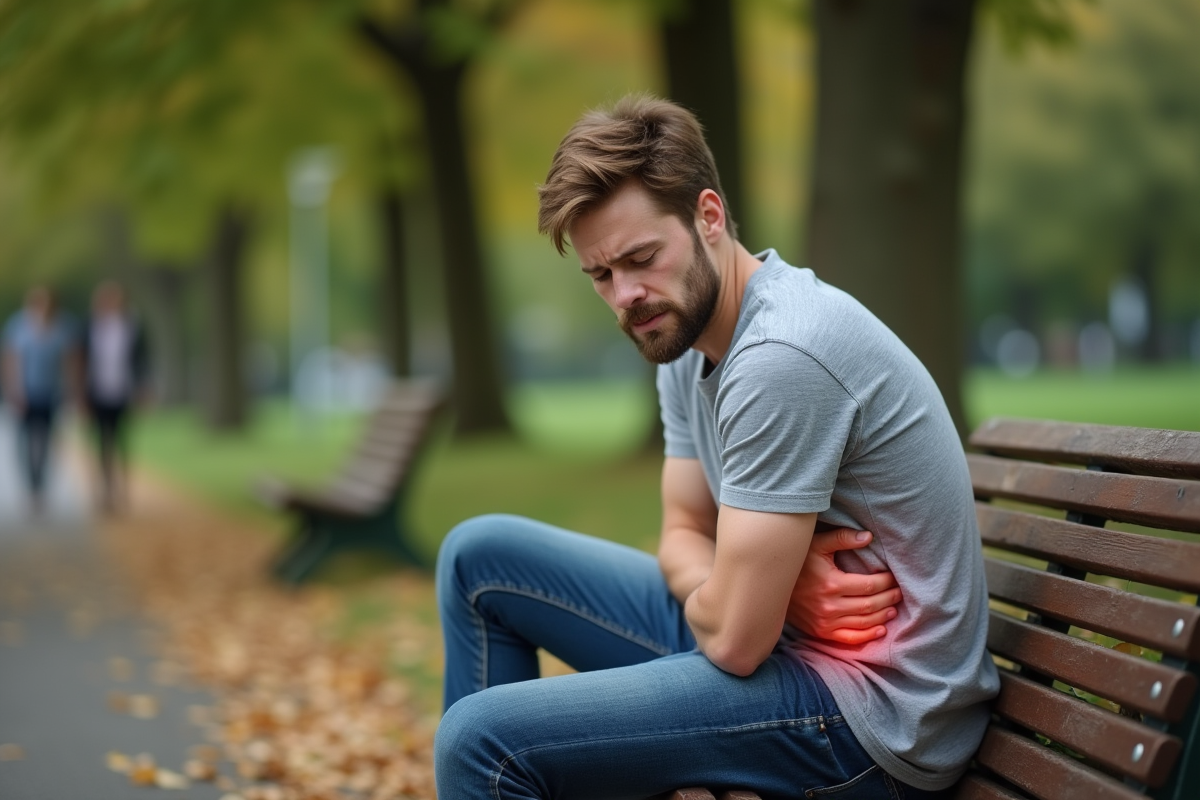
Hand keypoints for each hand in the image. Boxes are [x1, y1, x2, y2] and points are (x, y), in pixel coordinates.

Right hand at [786, 528, 901, 644]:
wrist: (771, 586)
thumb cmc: (796, 562)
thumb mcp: (815, 544)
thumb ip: (842, 538)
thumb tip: (868, 537)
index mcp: (831, 583)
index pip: (869, 585)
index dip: (885, 582)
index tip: (893, 576)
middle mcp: (830, 606)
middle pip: (870, 605)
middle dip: (888, 598)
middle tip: (899, 592)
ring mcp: (825, 622)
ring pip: (864, 622)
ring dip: (882, 616)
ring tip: (893, 608)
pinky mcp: (821, 631)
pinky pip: (850, 638)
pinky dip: (868, 636)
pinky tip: (880, 629)